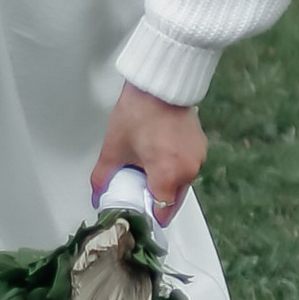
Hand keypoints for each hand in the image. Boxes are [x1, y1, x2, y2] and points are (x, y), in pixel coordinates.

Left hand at [91, 83, 207, 223]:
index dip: (147, 213)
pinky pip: (188, 167)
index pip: (162, 213)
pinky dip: (176, 167)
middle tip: (138, 186)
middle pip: (173, 201)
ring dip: (167, 182)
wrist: (158, 85)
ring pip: (181, 184)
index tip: (137, 208)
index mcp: (167, 175)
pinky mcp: (201, 146)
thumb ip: (103, 178)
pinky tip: (160, 154)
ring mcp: (197, 158)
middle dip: (156, 199)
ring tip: (148, 166)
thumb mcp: (114, 149)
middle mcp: (188, 170)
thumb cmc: (138, 112)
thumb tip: (97, 194)